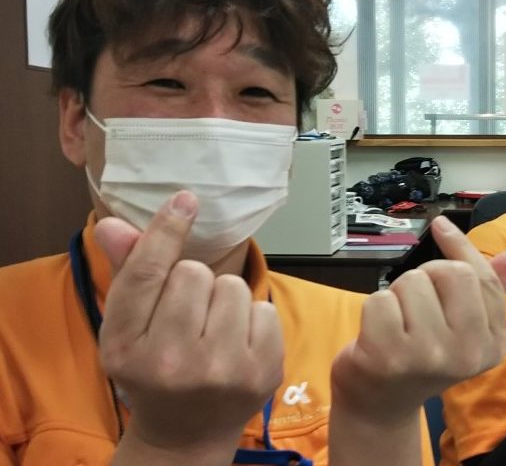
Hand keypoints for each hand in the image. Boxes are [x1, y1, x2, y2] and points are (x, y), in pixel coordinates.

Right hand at [95, 191, 282, 457]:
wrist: (186, 434)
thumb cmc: (154, 371)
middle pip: (196, 272)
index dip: (166, 230)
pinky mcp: (262, 372)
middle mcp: (171, 362)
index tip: (185, 200)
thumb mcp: (127, 329)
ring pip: (234, 286)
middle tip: (188, 318)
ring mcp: (221, 371)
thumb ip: (128, 273)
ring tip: (213, 332)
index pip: (147, 273)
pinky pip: (265, 309)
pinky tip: (238, 345)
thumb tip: (112, 223)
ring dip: (226, 300)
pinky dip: (253, 320)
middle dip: (195, 285)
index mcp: (126, 348)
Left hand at [330, 216, 505, 424]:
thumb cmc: (420, 355)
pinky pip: (380, 300)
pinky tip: (377, 336)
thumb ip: (492, 287)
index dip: (459, 246)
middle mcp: (468, 354)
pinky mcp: (389, 356)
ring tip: (397, 325)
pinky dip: (372, 310)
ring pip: (412, 282)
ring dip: (396, 295)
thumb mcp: (461, 324)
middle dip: (424, 278)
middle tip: (415, 309)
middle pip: (450, 272)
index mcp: (492, 344)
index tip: (441, 226)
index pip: (482, 278)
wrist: (380, 402)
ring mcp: (429, 356)